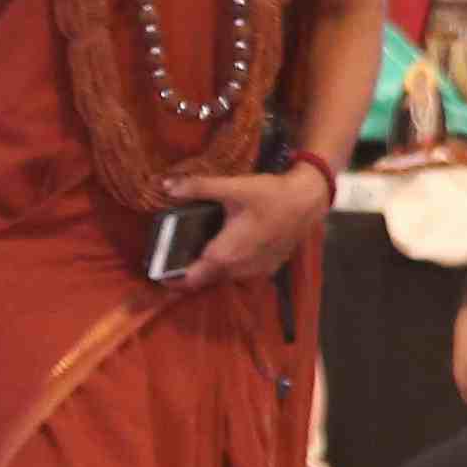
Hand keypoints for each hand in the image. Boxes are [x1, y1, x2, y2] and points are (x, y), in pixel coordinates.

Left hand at [165, 162, 331, 291]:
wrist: (308, 201)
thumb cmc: (270, 195)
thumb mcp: (233, 187)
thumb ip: (197, 188)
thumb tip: (165, 186)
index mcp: (224, 255)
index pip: (189, 280)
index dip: (171, 279)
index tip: (157, 272)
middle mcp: (238, 270)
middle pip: (205, 278)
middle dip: (189, 269)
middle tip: (175, 253)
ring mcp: (255, 271)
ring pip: (224, 276)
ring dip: (212, 266)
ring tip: (201, 246)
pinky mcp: (268, 267)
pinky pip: (241, 272)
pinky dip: (231, 263)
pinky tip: (231, 243)